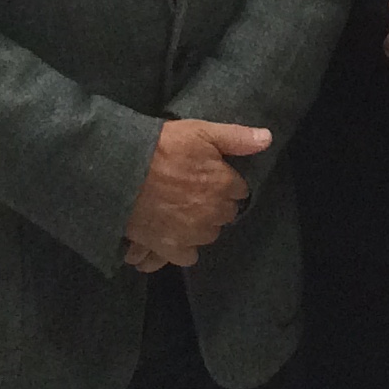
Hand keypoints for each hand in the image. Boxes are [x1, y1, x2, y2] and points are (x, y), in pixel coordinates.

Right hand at [124, 119, 270, 264]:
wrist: (120, 171)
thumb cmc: (161, 147)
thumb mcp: (200, 131)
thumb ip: (236, 138)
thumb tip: (268, 138)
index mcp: (224, 184)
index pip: (239, 190)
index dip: (225, 182)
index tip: (209, 176)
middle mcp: (213, 213)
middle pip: (224, 214)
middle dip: (213, 205)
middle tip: (191, 191)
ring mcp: (193, 233)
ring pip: (208, 235)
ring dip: (199, 226)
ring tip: (179, 211)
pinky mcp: (171, 249)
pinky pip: (188, 257)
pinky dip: (181, 248)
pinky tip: (171, 234)